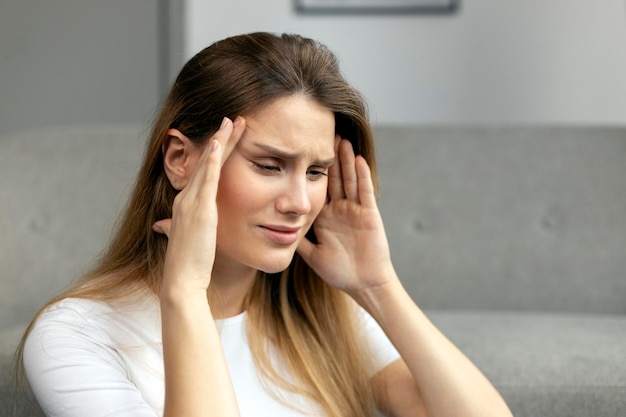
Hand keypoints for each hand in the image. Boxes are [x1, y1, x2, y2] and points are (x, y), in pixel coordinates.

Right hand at [153, 117, 244, 292]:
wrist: (182, 282)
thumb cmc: (190, 265)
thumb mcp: (188, 240)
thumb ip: (178, 228)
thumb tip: (163, 226)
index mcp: (186, 205)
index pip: (204, 172)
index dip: (215, 153)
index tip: (227, 136)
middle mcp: (185, 199)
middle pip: (205, 162)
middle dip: (220, 138)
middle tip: (233, 118)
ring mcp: (190, 203)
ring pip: (207, 165)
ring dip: (220, 141)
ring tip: (232, 121)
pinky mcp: (198, 211)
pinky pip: (206, 180)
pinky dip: (211, 161)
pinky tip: (219, 143)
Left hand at [297, 138, 396, 295]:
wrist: (364, 284)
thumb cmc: (340, 272)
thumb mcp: (311, 254)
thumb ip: (296, 241)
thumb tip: (272, 231)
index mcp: (325, 216)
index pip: (316, 188)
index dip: (309, 171)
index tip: (299, 153)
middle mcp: (340, 209)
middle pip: (333, 178)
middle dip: (327, 158)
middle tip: (321, 134)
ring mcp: (355, 210)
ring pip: (349, 179)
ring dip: (345, 160)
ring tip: (340, 139)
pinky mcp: (369, 214)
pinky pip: (365, 192)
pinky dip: (362, 175)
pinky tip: (358, 159)